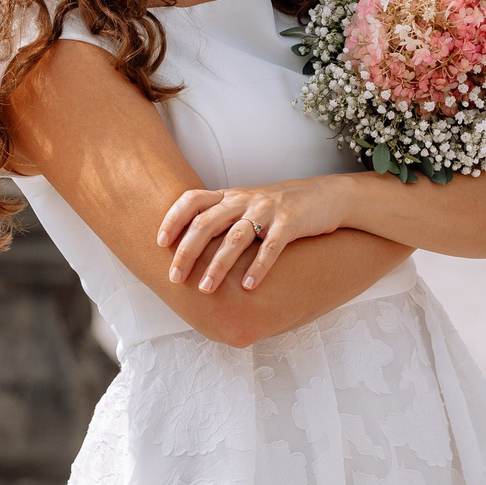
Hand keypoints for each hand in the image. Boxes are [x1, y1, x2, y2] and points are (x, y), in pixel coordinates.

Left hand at [158, 175, 354, 293]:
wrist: (326, 196)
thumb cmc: (281, 207)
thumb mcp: (248, 206)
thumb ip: (222, 219)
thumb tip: (189, 247)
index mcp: (230, 195)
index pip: (192, 199)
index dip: (173, 219)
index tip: (160, 243)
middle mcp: (244, 199)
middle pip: (207, 222)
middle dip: (187, 251)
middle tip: (175, 277)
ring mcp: (268, 209)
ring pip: (235, 237)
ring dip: (218, 265)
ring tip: (205, 289)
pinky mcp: (291, 221)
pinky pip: (272, 246)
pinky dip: (259, 267)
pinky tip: (249, 287)